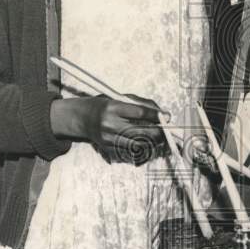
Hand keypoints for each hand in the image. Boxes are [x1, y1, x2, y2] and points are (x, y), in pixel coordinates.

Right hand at [50, 94, 167, 164]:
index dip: (155, 116)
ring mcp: (108, 138)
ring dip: (153, 141)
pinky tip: (148, 142)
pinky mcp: (108, 148)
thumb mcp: (119, 98)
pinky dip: (142, 147)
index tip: (166, 116)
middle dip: (158, 132)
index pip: (139, 112)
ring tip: (160, 137)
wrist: (81, 118)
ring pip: (138, 144)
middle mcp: (109, 124)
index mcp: (112, 108)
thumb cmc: (103, 105)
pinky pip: (130, 150)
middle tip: (168, 131)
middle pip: (141, 132)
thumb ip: (141, 104)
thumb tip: (162, 113)